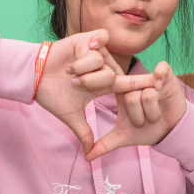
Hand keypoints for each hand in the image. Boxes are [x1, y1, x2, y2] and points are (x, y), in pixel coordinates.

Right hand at [35, 29, 154, 154]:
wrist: (34, 77)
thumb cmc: (51, 96)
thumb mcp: (71, 116)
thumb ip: (84, 132)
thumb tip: (90, 153)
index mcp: (101, 85)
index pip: (125, 85)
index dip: (140, 85)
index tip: (159, 86)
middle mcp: (101, 68)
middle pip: (112, 75)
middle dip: (92, 82)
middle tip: (75, 83)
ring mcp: (95, 54)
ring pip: (103, 61)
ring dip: (84, 68)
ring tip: (69, 70)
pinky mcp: (87, 39)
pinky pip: (100, 40)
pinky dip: (93, 45)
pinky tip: (85, 48)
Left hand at [85, 61, 187, 160]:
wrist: (171, 131)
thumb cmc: (146, 130)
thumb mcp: (124, 136)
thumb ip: (104, 144)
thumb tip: (86, 157)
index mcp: (120, 92)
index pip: (109, 83)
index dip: (104, 86)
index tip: (95, 91)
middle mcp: (134, 83)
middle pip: (131, 98)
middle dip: (139, 117)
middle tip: (144, 121)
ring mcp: (149, 78)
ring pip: (147, 94)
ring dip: (153, 112)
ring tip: (156, 114)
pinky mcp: (166, 76)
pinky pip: (161, 70)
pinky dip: (160, 76)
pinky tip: (159, 86)